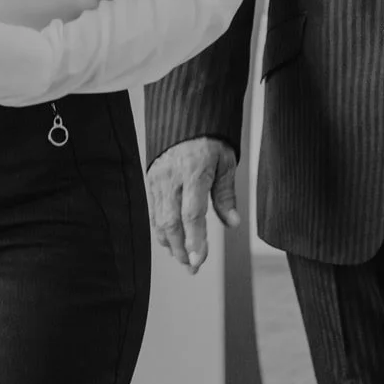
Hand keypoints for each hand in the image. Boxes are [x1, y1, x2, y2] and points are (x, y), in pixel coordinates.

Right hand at [145, 136, 238, 272]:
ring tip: (185, 259)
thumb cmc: (210, 140)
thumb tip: (233, 224)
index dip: (195, 240)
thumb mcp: (226, 163)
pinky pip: (153, 212)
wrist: (186, 116)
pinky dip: (161, 231)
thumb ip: (226, 195)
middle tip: (193, 268)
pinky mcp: (151, 180)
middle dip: (182, 250)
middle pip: (172, 222)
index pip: (192, 213)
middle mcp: (172, 177)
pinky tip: (171, 243)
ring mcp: (158, 179)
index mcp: (194, 171)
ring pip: (159, 221)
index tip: (200, 260)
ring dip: (171, 244)